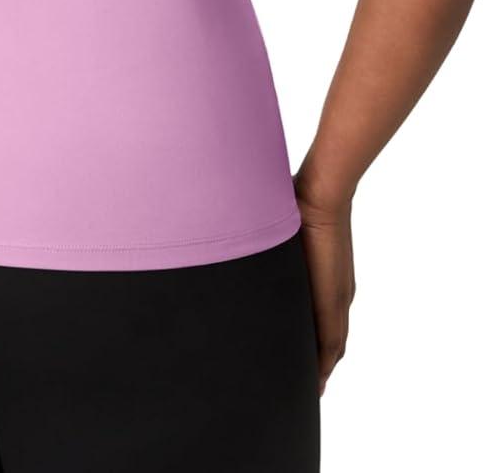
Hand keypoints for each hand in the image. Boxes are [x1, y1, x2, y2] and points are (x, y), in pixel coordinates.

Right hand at [293, 172, 356, 396]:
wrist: (321, 195)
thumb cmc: (300, 203)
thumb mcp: (283, 232)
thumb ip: (272, 242)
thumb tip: (249, 233)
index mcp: (328, 281)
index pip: (324, 323)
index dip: (316, 346)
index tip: (303, 363)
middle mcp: (338, 295)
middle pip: (331, 342)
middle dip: (318, 365)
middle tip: (305, 387)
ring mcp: (338, 299)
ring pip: (332, 347)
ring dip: (321, 369)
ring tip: (306, 391)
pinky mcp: (333, 302)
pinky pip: (331, 344)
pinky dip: (324, 365)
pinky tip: (316, 381)